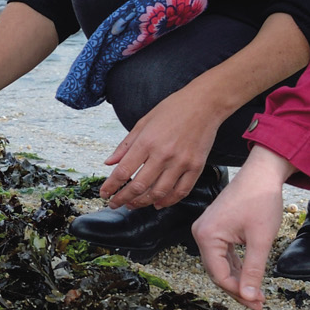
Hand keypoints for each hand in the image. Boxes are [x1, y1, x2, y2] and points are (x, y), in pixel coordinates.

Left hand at [101, 86, 224, 208]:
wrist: (204, 104)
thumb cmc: (173, 109)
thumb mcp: (143, 122)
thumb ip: (125, 145)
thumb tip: (109, 163)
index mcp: (147, 142)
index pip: (123, 171)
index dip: (111, 186)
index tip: (104, 193)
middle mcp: (163, 155)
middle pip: (139, 186)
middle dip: (123, 199)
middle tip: (115, 203)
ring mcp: (181, 163)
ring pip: (158, 192)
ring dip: (143, 203)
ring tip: (133, 205)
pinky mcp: (196, 167)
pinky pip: (180, 191)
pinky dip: (167, 201)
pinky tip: (157, 203)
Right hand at [190, 146, 290, 309]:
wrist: (262, 173)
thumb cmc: (261, 202)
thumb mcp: (260, 240)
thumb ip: (254, 271)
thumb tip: (250, 298)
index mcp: (207, 236)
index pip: (219, 275)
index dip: (238, 292)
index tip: (257, 303)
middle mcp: (201, 234)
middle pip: (217, 272)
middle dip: (238, 289)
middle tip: (259, 304)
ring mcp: (207, 231)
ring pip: (221, 265)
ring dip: (239, 280)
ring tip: (258, 296)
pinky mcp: (216, 229)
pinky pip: (224, 255)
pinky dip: (237, 267)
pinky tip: (251, 278)